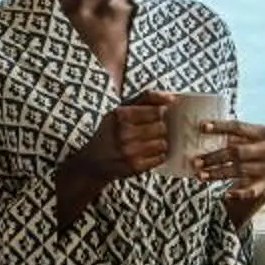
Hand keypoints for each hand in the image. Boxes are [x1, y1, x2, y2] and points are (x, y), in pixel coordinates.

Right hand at [56, 93, 172, 224]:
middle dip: (161, 128)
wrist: (93, 163)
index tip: (160, 115)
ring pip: (163, 143)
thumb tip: (171, 97)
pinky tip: (148, 154)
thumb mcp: (120, 110)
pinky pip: (160, 158)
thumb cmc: (111, 132)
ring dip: (160, 143)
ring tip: (150, 143)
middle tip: (153, 131)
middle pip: (162, 127)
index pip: (156, 110)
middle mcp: (124, 132)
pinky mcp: (135, 166)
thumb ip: (144, 99)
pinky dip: (158, 156)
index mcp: (120, 114)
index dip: (161, 113)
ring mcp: (129, 150)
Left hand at [198, 118, 264, 223]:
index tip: (201, 127)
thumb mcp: (242, 141)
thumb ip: (227, 136)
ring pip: (239, 170)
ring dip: (217, 173)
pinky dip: (238, 193)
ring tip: (200, 176)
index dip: (220, 126)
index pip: (238, 127)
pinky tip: (225, 195)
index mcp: (261, 133)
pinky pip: (251, 191)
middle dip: (214, 156)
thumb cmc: (248, 154)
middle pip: (237, 151)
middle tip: (195, 161)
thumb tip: (196, 130)